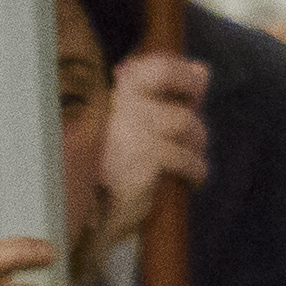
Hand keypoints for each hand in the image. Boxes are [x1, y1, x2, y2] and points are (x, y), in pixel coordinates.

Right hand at [76, 44, 210, 270]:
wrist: (82, 219)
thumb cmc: (102, 170)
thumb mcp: (131, 126)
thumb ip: (164, 95)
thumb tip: (203, 70)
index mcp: (106, 93)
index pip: (153, 67)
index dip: (182, 74)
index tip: (193, 82)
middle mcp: (116, 104)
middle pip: (169, 81)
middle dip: (192, 97)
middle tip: (192, 123)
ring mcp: (129, 130)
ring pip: (185, 122)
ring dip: (195, 141)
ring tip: (188, 160)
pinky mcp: (143, 160)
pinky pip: (187, 158)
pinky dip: (196, 169)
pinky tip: (191, 180)